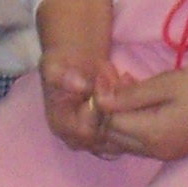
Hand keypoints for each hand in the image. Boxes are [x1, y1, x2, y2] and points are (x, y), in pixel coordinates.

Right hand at [36, 0, 124, 153]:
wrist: (73, 50)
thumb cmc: (62, 57)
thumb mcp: (56, 62)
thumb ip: (64, 75)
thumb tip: (78, 84)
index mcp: (60, 124)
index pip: (86, 134)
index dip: (100, 112)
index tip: (106, 82)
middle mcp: (76, 134)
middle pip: (104, 136)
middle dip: (115, 108)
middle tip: (117, 77)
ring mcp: (93, 131)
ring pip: (117, 130)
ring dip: (124, 106)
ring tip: (121, 77)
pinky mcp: (109, 123)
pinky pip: (125, 122)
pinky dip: (130, 105)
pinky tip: (129, 82)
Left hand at [97, 63, 187, 161]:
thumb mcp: (169, 83)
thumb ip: (133, 94)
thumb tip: (100, 101)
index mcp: (152, 134)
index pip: (109, 121)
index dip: (101, 97)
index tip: (103, 70)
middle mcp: (154, 151)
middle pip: (112, 135)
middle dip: (105, 106)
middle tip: (109, 74)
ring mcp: (165, 153)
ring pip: (124, 140)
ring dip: (118, 114)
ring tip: (122, 82)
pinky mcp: (174, 148)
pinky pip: (140, 139)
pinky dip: (132, 120)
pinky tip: (139, 97)